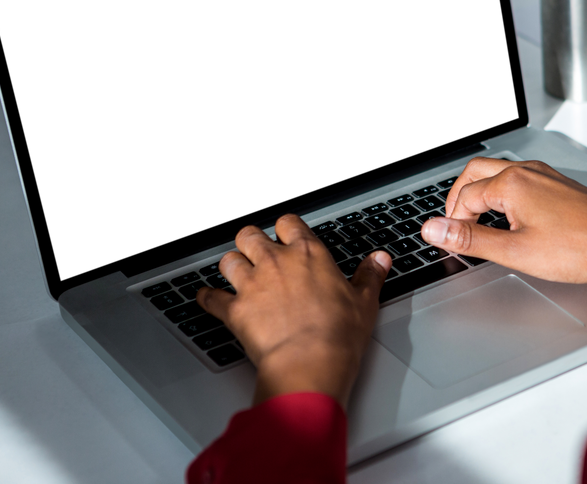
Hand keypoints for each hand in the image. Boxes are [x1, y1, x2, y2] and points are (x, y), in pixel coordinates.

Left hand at [196, 215, 391, 407]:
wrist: (310, 363)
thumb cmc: (338, 335)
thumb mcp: (365, 302)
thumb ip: (370, 276)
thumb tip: (380, 260)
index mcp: (308, 254)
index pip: (289, 223)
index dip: (286, 228)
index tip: (287, 236)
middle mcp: (276, 262)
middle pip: (250, 235)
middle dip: (251, 241)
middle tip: (258, 252)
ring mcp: (252, 284)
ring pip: (228, 260)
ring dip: (231, 265)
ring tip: (236, 273)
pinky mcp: (235, 310)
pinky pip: (210, 298)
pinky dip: (206, 298)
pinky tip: (206, 299)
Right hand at [420, 157, 586, 305]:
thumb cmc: (584, 248)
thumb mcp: (517, 252)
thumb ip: (472, 240)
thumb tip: (435, 230)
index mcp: (513, 183)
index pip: (465, 197)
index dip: (452, 222)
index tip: (450, 243)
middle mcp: (528, 172)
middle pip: (476, 173)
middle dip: (459, 199)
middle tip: (454, 227)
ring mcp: (545, 176)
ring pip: (498, 174)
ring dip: (480, 194)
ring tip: (477, 224)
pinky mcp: (559, 186)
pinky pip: (518, 180)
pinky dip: (502, 196)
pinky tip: (510, 220)